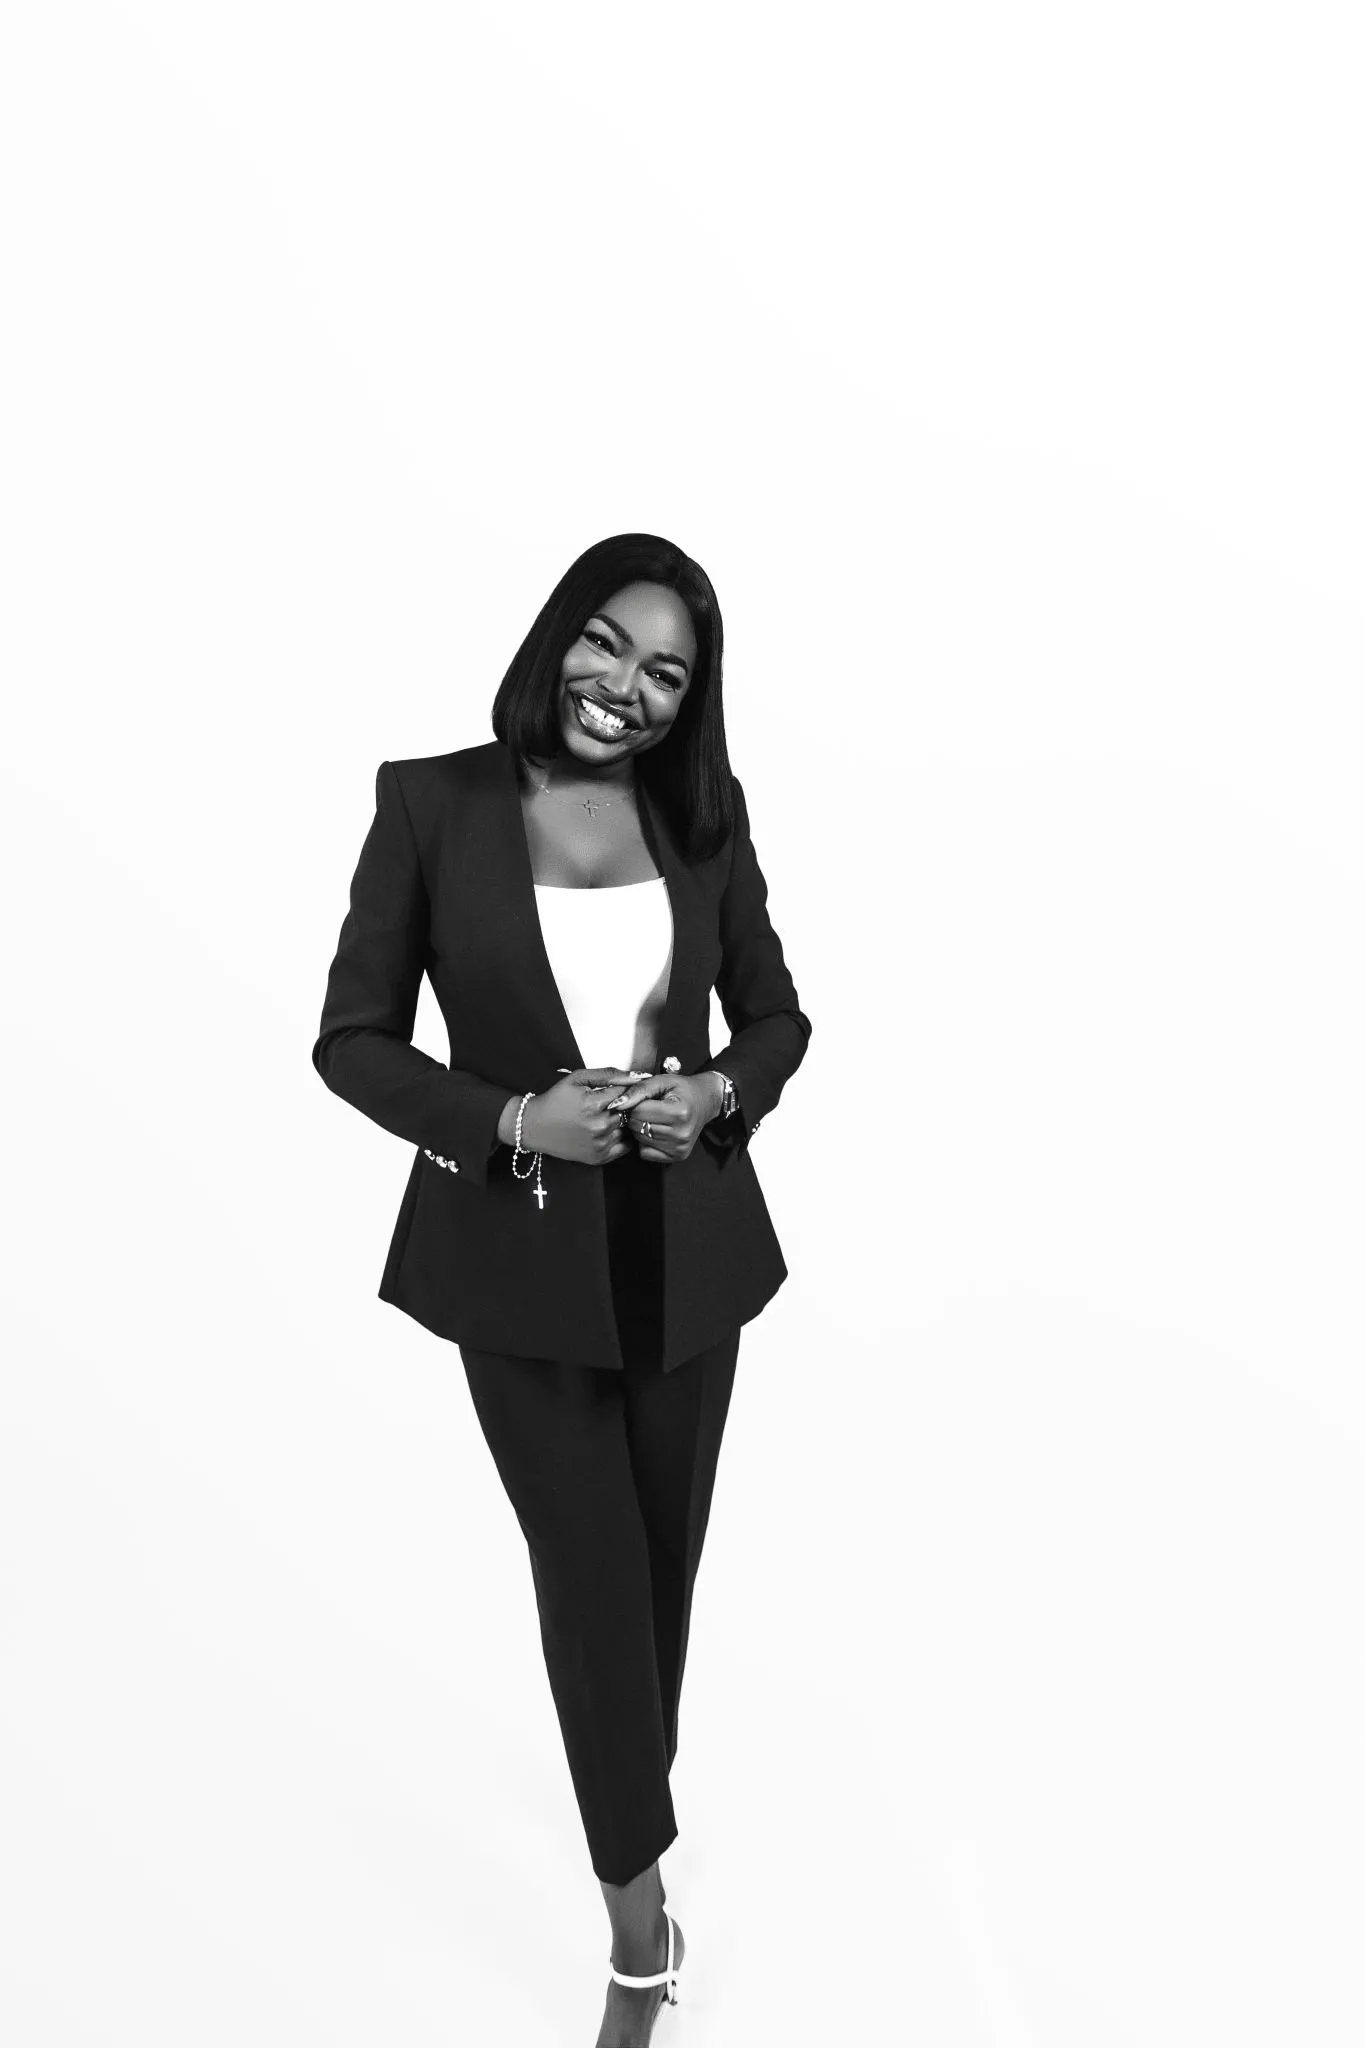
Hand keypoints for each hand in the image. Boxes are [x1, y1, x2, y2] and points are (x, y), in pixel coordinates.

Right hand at [512, 1069, 639, 1166]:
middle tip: (605, 1104)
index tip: (612, 1090)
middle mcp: (598, 1127)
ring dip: (621, 1121)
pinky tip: (606, 1130)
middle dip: (621, 1105)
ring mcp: (599, 1144)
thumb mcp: (577, 1079)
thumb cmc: (556, 1100)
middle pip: (628, 1111)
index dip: (620, 1089)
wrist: (534, 1127)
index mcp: (593, 1104)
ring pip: (627, 1127)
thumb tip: (636, 1075)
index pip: (625, 1093)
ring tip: (603, 1116)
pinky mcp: (599, 1158)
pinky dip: (620, 1137)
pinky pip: (625, 1146)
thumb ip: (608, 1074)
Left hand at [605, 1071, 724, 1165]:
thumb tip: (617, 1104)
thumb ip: (638, 1089)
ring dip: (640, 1128)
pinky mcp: (678, 1156)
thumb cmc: (683, 1089)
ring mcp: (680, 1147)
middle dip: (635, 1116)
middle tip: (647, 1108)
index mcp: (679, 1112)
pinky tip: (656, 1131)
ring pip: (640, 1140)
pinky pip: (646, 1153)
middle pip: (637, 1126)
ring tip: (653, 1118)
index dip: (635, 1103)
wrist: (705, 1101)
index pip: (638, 1111)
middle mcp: (682, 1133)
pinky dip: (645, 1142)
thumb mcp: (662, 1081)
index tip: (642, 1098)